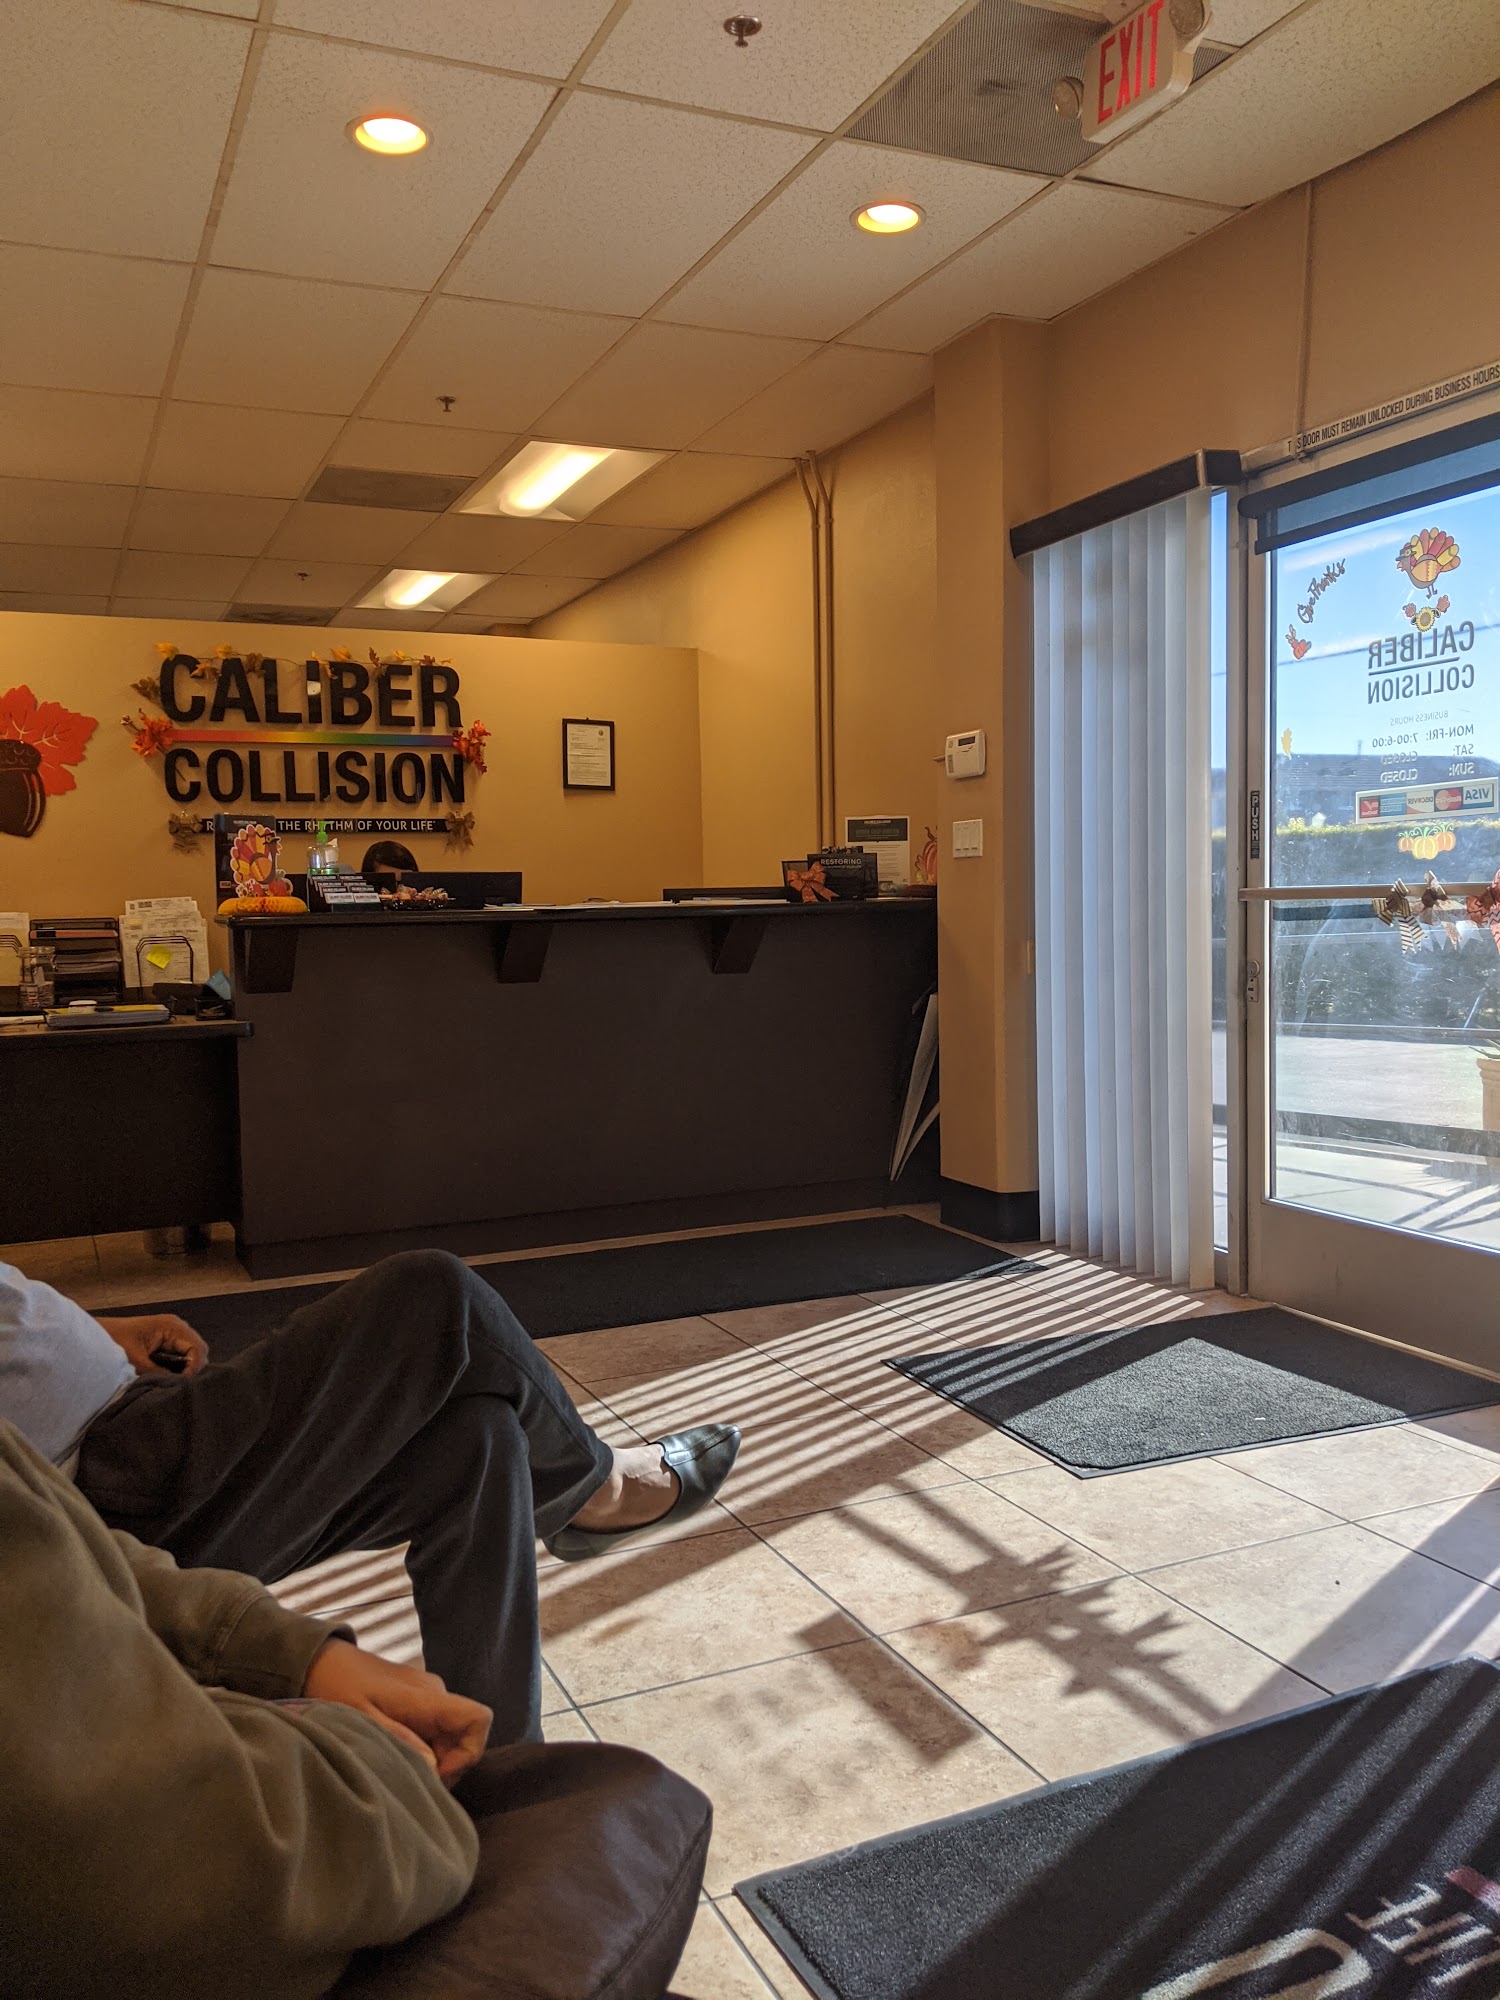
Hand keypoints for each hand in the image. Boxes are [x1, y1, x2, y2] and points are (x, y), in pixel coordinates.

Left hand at [95, 1312, 208, 1376]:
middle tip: (180, 1385)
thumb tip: (176, 1386)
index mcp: (171, 1326)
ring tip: (176, 1382)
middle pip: (199, 1350)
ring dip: (187, 1368)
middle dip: (193, 1369)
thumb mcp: (136, 1360)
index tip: (183, 1384)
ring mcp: (172, 1333)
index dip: (194, 1368)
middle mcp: (176, 1327)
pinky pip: (181, 1355)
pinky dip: (179, 1367)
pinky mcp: (165, 1341)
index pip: (197, 1348)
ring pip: (192, 1354)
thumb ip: (158, 1373)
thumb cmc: (113, 1341)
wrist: (95, 1337)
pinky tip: (170, 1377)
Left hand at [303, 1638, 491, 1785]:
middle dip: (445, 1766)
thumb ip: (398, 1739)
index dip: (469, 1752)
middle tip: (408, 1782)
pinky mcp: (414, 1701)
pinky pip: (432, 1730)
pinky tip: (391, 1757)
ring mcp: (426, 1696)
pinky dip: (421, 1749)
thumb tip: (434, 1767)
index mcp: (426, 1697)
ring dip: (431, 1760)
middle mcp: (435, 1694)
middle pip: (464, 1736)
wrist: (319, 1659)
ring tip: (394, 1770)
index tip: (436, 1773)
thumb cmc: (336, 1687)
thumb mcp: (360, 1719)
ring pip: (448, 1736)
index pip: (478, 1718)